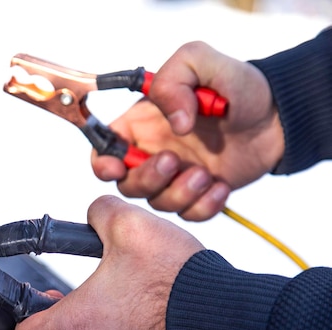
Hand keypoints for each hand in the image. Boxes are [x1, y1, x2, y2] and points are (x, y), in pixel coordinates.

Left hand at [13, 195, 203, 329]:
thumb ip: (100, 213)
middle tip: (87, 294)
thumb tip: (95, 212)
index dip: (27, 319)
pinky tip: (155, 315)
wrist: (230, 317)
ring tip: (129, 298)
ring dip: (107, 329)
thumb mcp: (130, 225)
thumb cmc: (177, 279)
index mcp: (80, 323)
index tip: (38, 303)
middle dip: (70, 319)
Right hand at [91, 41, 284, 220]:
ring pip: (156, 203)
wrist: (279, 118)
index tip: (116, 166)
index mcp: (141, 124)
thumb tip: (173, 124)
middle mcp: (151, 153)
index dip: (102, 163)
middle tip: (174, 161)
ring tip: (206, 174)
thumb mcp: (201, 61)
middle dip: (147, 179)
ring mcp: (175, 177)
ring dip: (179, 193)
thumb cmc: (238, 86)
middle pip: (126, 184)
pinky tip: (221, 187)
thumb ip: (173, 80)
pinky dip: (203, 206)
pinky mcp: (197, 195)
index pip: (104, 149)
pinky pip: (188, 215)